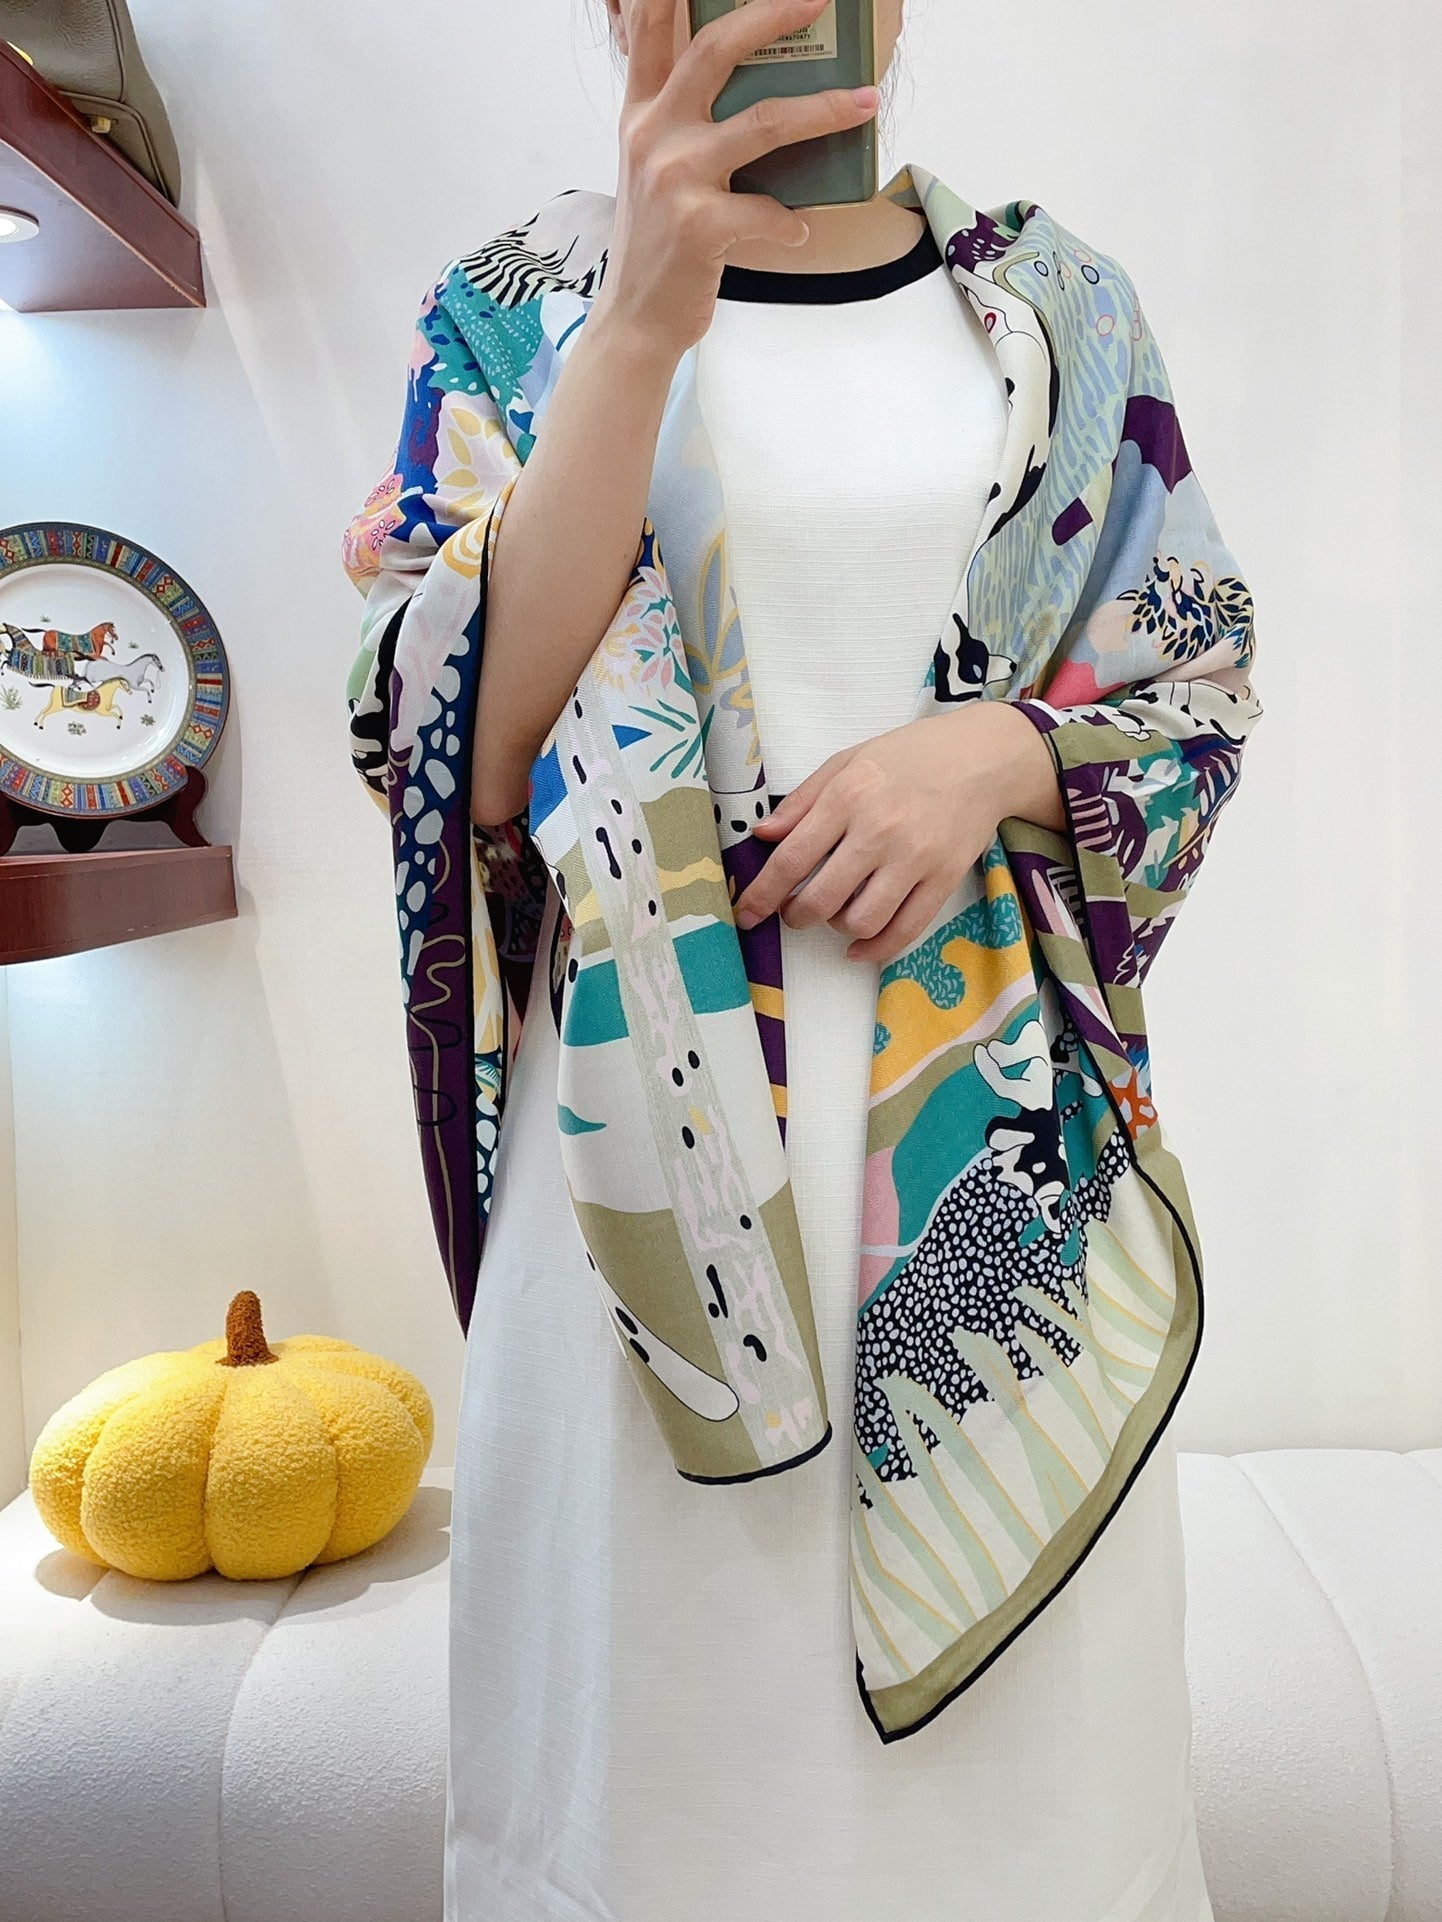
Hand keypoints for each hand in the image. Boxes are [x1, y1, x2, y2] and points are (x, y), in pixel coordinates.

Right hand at [594, 0, 880, 360]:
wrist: (635, 318)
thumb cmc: (658, 243)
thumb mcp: (654, 170)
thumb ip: (683, 124)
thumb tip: (756, 96)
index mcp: (641, 113)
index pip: (647, 27)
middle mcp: (653, 134)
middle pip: (715, 49)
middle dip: (773, 13)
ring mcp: (675, 178)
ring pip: (763, 122)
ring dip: (824, 110)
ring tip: (866, 103)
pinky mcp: (699, 225)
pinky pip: (769, 210)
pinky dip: (792, 220)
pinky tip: (798, 228)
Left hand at [732, 704, 1065, 965]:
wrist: (983, 757)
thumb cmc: (908, 756)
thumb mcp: (847, 761)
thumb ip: (802, 801)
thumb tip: (762, 836)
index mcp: (848, 795)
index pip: (792, 859)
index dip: (761, 894)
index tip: (745, 914)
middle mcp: (879, 830)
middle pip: (821, 899)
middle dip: (797, 915)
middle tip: (795, 910)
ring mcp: (915, 858)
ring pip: (860, 921)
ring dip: (836, 927)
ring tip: (836, 911)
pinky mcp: (944, 879)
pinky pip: (904, 931)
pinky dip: (875, 949)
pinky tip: (858, 948)